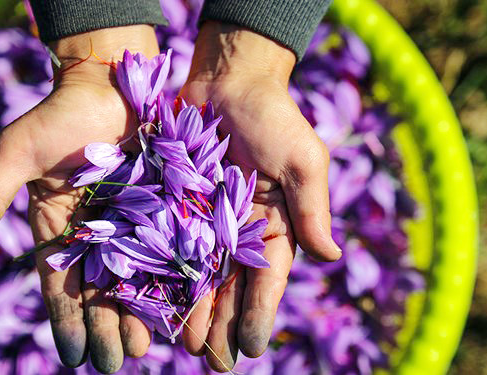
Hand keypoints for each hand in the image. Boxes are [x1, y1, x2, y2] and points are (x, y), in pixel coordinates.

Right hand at [0, 25, 159, 373]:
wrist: (109, 82)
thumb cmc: (60, 114)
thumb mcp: (18, 150)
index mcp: (57, 229)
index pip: (59, 284)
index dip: (66, 320)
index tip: (74, 356)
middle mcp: (94, 234)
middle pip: (98, 290)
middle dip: (105, 328)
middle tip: (114, 363)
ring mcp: (130, 223)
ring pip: (133, 278)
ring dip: (136, 314)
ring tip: (142, 348)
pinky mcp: (163, 207)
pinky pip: (167, 248)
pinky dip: (170, 279)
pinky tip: (178, 308)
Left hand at [178, 22, 341, 370]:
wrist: (227, 80)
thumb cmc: (273, 116)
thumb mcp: (302, 159)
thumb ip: (312, 207)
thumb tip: (331, 257)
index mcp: (274, 226)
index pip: (268, 279)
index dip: (259, 313)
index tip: (251, 346)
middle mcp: (238, 232)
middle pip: (230, 286)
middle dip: (222, 324)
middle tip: (213, 362)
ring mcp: (204, 221)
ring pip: (198, 275)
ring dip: (192, 311)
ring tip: (185, 346)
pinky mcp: (174, 205)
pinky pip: (167, 245)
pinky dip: (162, 274)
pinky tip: (154, 302)